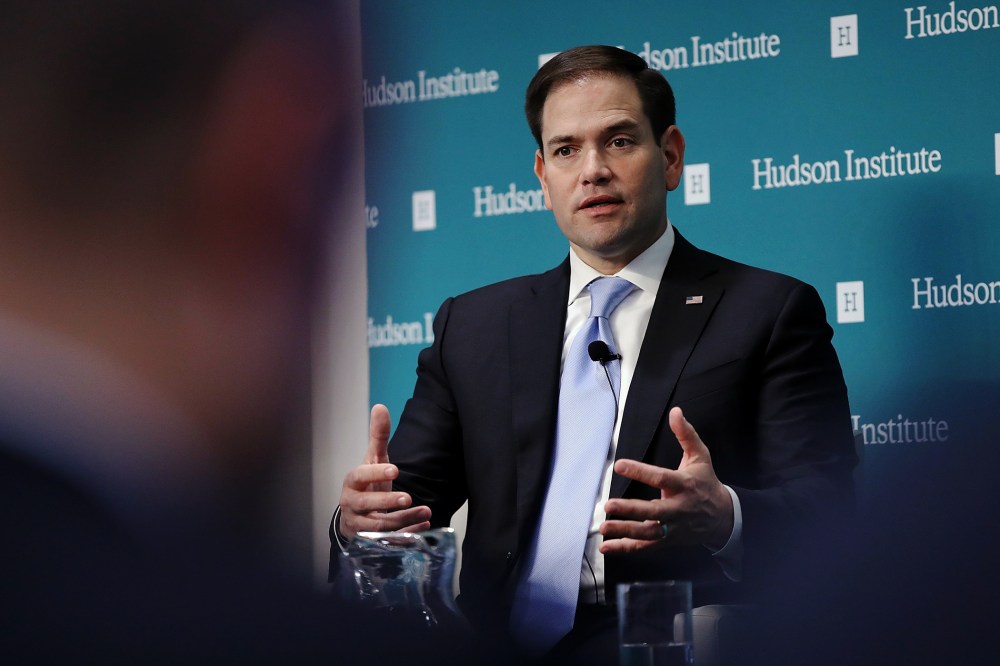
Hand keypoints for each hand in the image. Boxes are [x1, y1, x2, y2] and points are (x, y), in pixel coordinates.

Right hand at [337, 404, 431, 539]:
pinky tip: (423, 526)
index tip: (394, 469)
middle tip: (408, 497)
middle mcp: (352, 504)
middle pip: (367, 505)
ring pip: (379, 526)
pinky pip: (387, 540)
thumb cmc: (366, 485)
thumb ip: (378, 437)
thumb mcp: (371, 460)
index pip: (360, 475)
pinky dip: (406, 534)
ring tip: (426, 511)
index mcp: (352, 482)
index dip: (375, 473)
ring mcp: (359, 524)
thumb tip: (381, 407)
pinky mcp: (369, 541)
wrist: (354, 516)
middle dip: (387, 502)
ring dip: (403, 520)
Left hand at [599, 406, 733, 553]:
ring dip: (625, 531)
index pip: (661, 478)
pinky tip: (608, 546)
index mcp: (685, 485)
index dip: (640, 471)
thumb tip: (675, 411)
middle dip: (632, 510)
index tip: (619, 465)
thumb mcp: (701, 456)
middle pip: (655, 511)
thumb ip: (686, 434)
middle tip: (610, 505)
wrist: (724, 517)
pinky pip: (646, 546)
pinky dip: (626, 548)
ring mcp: (674, 527)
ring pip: (649, 532)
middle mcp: (679, 508)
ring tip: (605, 526)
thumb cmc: (707, 483)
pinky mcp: (669, 540)